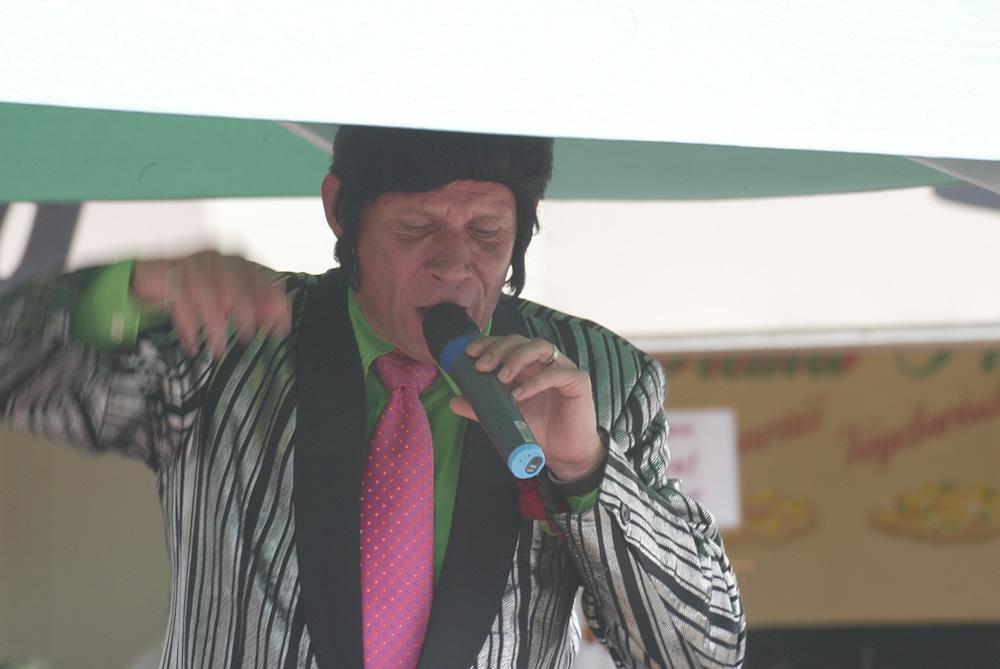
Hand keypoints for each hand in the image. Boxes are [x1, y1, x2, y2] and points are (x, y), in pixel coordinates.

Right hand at [132, 251, 290, 357]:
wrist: (153, 278)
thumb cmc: (197, 289)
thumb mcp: (229, 301)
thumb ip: (255, 307)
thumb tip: (280, 320)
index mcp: (237, 261)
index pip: (260, 279)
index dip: (272, 302)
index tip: (281, 325)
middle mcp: (218, 258)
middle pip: (235, 282)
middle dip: (244, 311)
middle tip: (247, 336)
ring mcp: (193, 263)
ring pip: (207, 292)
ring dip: (214, 323)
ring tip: (218, 347)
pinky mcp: (170, 272)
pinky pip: (181, 300)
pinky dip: (188, 325)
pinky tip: (193, 344)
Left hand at [449, 335, 604, 480]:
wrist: (565, 454)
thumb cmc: (538, 430)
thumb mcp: (505, 417)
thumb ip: (483, 407)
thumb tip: (454, 401)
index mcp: (526, 366)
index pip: (506, 344)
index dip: (489, 343)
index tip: (470, 353)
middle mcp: (544, 362)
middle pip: (520, 341)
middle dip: (498, 349)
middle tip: (482, 366)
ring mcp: (562, 368)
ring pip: (540, 347)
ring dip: (516, 358)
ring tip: (501, 377)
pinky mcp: (578, 381)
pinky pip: (556, 373)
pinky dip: (535, 382)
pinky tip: (519, 394)